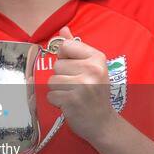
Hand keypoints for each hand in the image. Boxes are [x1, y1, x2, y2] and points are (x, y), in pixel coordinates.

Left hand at [46, 26, 116, 143]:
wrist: (103, 123)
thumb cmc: (95, 93)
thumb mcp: (91, 67)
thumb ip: (76, 47)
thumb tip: (63, 30)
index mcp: (97, 58)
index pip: (66, 46)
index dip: (65, 57)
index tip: (76, 68)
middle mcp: (92, 69)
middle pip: (57, 64)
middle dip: (62, 76)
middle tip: (77, 86)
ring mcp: (82, 85)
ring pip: (52, 80)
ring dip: (58, 89)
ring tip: (73, 94)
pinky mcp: (72, 100)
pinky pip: (51, 95)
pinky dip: (57, 101)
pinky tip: (70, 104)